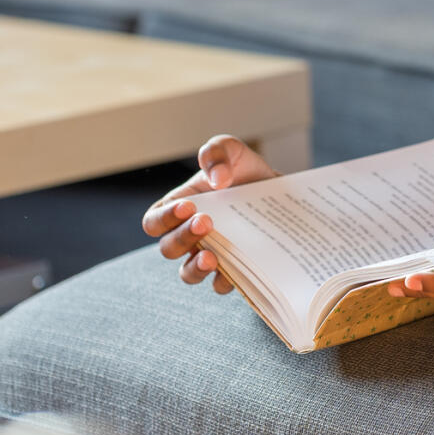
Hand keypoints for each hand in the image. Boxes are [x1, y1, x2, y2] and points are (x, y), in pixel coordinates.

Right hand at [140, 134, 279, 293]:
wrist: (279, 190)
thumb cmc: (244, 170)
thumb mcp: (231, 150)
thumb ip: (216, 152)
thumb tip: (218, 179)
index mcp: (178, 208)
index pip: (154, 222)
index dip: (164, 219)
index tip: (187, 207)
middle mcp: (188, 236)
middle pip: (168, 248)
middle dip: (183, 237)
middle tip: (206, 222)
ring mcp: (209, 253)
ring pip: (188, 274)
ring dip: (195, 268)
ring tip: (212, 258)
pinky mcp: (233, 268)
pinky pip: (221, 284)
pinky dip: (226, 280)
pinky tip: (238, 270)